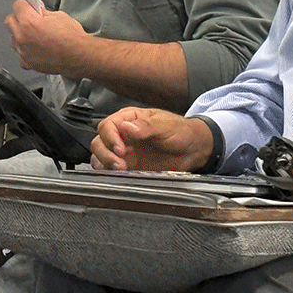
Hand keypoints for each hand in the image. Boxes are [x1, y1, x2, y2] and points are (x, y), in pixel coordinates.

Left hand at [4, 0, 87, 77]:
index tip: (30, 7)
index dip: (26, 5)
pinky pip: (21, 54)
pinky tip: (37, 49)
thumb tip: (38, 11)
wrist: (79, 57)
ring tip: (35, 36)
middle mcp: (22, 36)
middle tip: (30, 19)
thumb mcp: (59, 16)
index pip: (17, 6)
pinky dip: (26, 51)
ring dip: (21, 35)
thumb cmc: (72, 38)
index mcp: (29, 22)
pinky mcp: (27, 63)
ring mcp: (23, 51)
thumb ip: (43, 13)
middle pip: (10, 21)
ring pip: (13, 38)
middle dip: (19, 18)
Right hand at [90, 108, 211, 171]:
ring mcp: (124, 151)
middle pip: (99, 141)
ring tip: (121, 170)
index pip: (108, 125)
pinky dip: (108, 172)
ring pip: (100, 155)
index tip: (120, 149)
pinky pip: (109, 169)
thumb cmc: (181, 131)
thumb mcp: (166, 126)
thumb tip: (127, 127)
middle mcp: (123, 134)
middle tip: (120, 163)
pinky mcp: (128, 166)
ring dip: (105, 164)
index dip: (110, 138)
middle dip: (105, 153)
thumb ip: (146, 127)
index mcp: (129, 119)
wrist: (193, 149)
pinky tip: (120, 174)